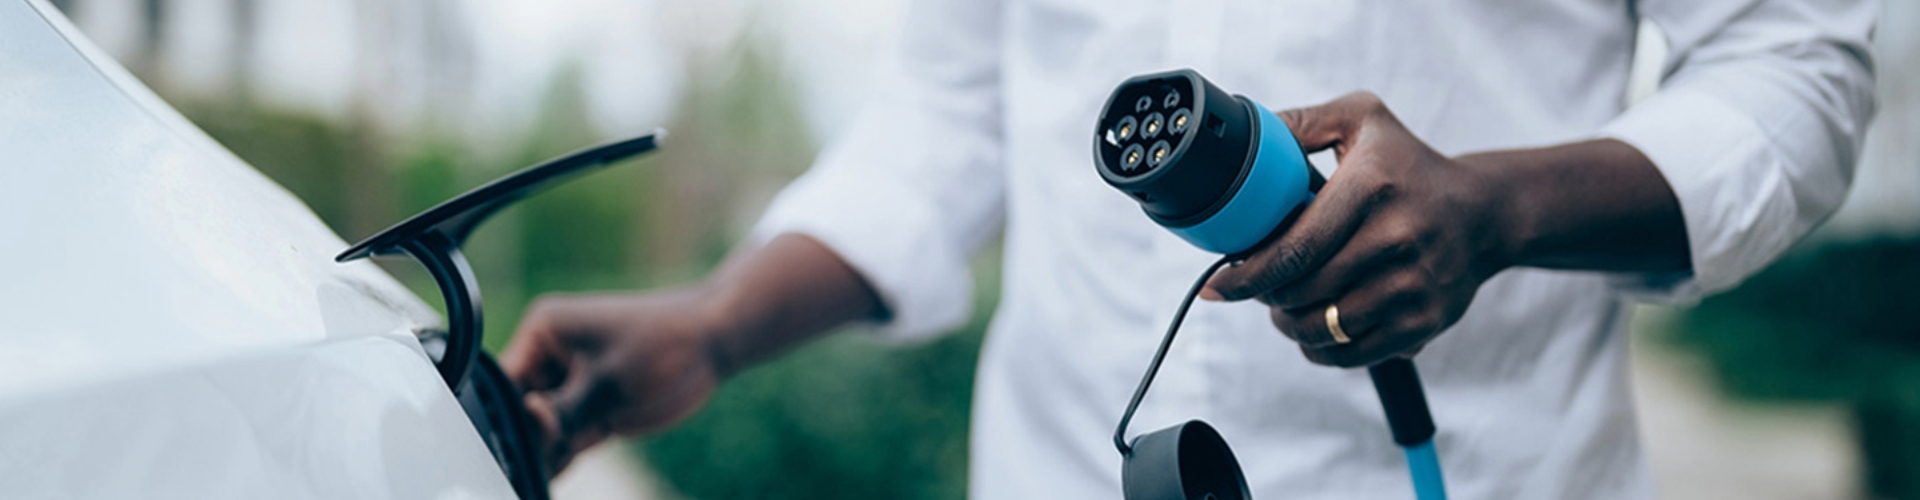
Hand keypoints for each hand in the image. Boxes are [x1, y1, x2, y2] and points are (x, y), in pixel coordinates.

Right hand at [501, 288, 730, 473]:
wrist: (716, 341)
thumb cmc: (663, 345)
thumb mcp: (606, 386)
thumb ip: (560, 415)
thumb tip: (523, 430)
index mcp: (543, 331)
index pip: (505, 384)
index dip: (506, 421)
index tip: (507, 455)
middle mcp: (550, 355)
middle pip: (520, 410)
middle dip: (527, 441)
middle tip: (531, 468)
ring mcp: (570, 383)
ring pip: (542, 431)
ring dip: (544, 455)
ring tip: (543, 473)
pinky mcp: (592, 406)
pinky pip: (566, 439)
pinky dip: (561, 459)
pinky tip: (552, 480)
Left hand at [1201, 92, 1518, 367]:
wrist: (1484, 214)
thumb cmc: (1410, 165)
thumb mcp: (1363, 121)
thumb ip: (1302, 123)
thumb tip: (1244, 138)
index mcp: (1372, 185)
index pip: (1294, 246)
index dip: (1248, 273)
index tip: (1218, 283)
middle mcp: (1397, 236)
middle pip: (1302, 291)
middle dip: (1265, 296)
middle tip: (1255, 288)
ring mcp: (1413, 284)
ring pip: (1323, 328)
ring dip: (1289, 324)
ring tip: (1284, 306)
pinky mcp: (1425, 322)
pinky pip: (1353, 354)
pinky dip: (1321, 350)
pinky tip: (1314, 329)